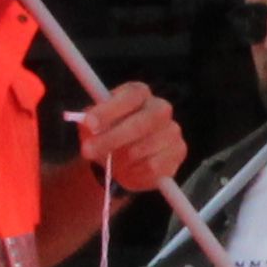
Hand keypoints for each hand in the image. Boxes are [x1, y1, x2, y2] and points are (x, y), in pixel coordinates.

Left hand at [76, 81, 188, 201]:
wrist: (123, 160)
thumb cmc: (106, 135)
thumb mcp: (91, 125)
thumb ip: (89, 121)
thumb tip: (87, 123)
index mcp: (139, 93)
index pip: (129, 97)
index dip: (109, 110)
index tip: (89, 124)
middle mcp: (160, 108)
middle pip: (142, 123)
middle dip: (112, 139)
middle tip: (87, 151)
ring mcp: (172, 131)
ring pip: (143, 149)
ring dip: (120, 160)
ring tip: (110, 163)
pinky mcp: (179, 152)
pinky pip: (153, 167)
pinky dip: (135, 172)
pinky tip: (128, 170)